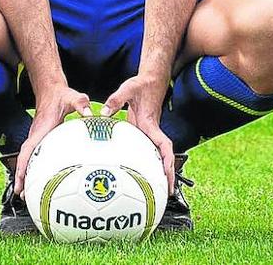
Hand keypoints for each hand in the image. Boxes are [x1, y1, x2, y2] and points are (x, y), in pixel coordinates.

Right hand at [14, 86, 92, 195]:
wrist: (51, 90)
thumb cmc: (61, 95)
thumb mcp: (73, 98)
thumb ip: (81, 104)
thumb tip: (89, 113)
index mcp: (40, 130)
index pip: (27, 151)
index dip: (22, 167)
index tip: (21, 181)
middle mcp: (35, 135)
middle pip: (23, 159)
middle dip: (20, 176)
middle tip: (21, 194)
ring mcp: (36, 137)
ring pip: (27, 159)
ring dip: (25, 174)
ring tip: (26, 193)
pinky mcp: (40, 138)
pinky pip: (34, 155)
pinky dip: (33, 168)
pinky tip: (40, 178)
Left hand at [103, 75, 174, 193]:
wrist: (150, 80)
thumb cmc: (140, 85)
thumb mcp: (127, 89)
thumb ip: (115, 100)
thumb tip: (103, 113)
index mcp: (151, 124)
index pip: (163, 145)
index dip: (167, 160)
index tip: (168, 173)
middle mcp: (153, 131)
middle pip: (165, 156)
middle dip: (169, 173)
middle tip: (169, 191)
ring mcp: (150, 133)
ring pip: (159, 155)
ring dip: (161, 171)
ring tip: (160, 189)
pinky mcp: (145, 132)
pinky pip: (149, 150)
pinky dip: (150, 163)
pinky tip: (142, 173)